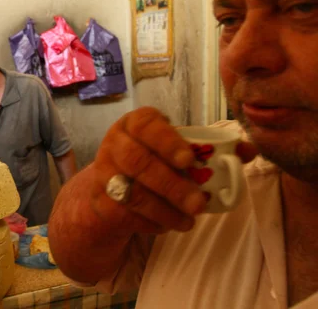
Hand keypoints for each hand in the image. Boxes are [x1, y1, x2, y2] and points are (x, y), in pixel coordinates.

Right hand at [88, 107, 257, 234]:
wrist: (112, 186)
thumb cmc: (154, 160)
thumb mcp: (176, 148)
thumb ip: (212, 148)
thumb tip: (247, 150)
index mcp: (135, 124)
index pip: (146, 125)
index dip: (167, 142)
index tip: (189, 160)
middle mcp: (115, 144)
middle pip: (138, 162)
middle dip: (171, 185)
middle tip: (198, 203)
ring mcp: (104, 173)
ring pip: (132, 192)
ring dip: (164, 210)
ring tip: (189, 221)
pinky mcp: (100, 200)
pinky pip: (127, 214)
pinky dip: (151, 222)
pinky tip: (167, 224)